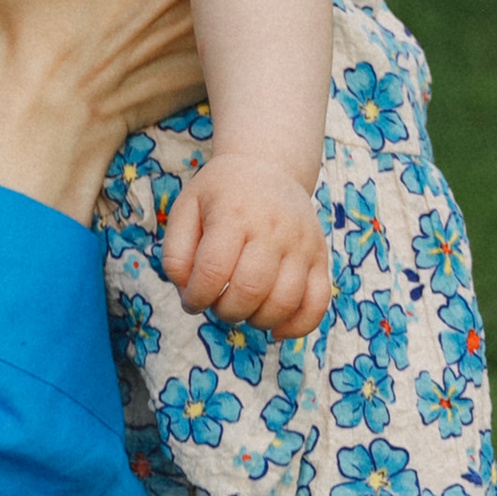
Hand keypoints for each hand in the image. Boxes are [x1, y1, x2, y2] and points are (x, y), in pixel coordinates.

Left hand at [161, 152, 329, 335]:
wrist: (267, 167)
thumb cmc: (221, 195)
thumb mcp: (186, 210)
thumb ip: (176, 254)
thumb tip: (189, 293)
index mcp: (234, 214)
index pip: (213, 271)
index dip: (196, 298)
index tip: (192, 300)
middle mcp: (273, 228)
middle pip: (250, 290)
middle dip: (225, 311)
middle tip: (218, 304)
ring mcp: (302, 243)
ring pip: (284, 302)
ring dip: (257, 320)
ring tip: (243, 308)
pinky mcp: (320, 257)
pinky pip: (318, 302)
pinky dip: (297, 326)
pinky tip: (275, 328)